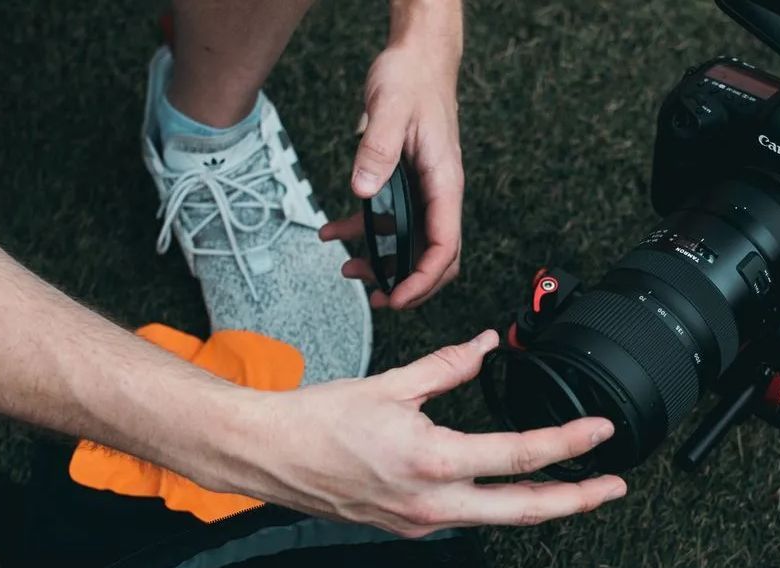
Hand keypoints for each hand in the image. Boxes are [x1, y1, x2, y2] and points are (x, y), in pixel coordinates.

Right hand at [217, 330, 626, 536]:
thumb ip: (448, 366)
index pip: (520, 455)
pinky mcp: (407, 527)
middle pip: (524, 510)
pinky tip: (506, 488)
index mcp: (433, 462)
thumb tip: (484, 346)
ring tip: (573, 488)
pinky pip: (463, 517)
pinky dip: (493, 503)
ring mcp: (420, 522)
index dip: (570, 444)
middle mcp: (431, 503)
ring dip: (538, 504)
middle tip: (613, 486)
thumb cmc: (316, 422)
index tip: (600, 433)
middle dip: (577, 501)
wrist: (268, 455)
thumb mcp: (392, 384)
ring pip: (496, 519)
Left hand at [319, 1, 462, 309]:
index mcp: (445, 180)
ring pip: (411, 242)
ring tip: (348, 270)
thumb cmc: (411, 79)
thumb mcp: (389, 109)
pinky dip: (364, 232)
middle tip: (377, 299)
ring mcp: (424, 189)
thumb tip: (362, 190)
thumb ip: (377, 149)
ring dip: (382, 261)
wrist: (416, 57)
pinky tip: (334, 233)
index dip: (423, 279)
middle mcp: (439, 191)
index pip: (445, 244)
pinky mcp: (407, 182)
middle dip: (408, 283)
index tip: (397, 297)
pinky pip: (390, 220)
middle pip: (436, 255)